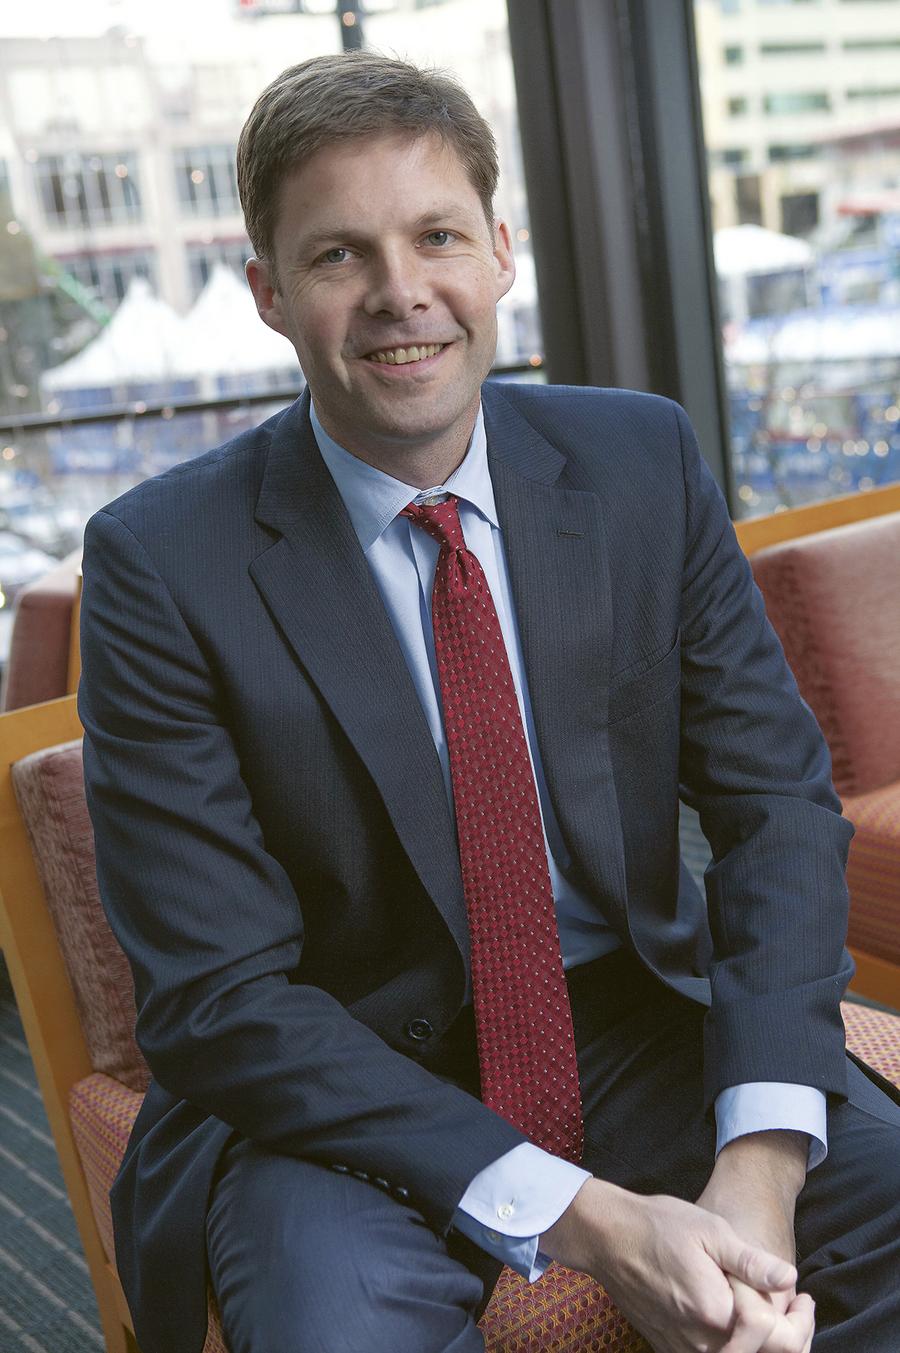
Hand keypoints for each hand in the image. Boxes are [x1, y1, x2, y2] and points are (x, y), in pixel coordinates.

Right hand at [540, 1177, 797, 1352]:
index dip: (796, 1315)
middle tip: (801, 1310)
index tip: (803, 1295)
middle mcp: (700, 1343)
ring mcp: (683, 1350)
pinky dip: (740, 1347)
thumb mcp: (710, 1231)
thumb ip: (750, 1261)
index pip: (775, 1335)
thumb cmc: (658, 1226)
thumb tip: (789, 1278)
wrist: (608, 1237)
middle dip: (791, 1337)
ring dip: (767, 1346)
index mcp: (714, 1313)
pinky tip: (746, 1323)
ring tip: (779, 1317)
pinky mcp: (672, 1349)